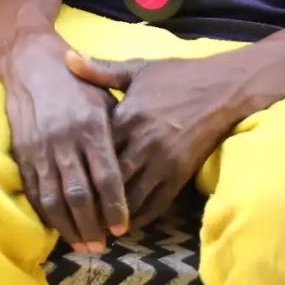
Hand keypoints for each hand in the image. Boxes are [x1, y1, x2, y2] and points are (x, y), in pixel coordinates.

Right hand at [1, 36, 129, 252]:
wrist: (31, 62)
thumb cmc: (76, 82)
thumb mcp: (104, 97)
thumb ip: (118, 131)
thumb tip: (135, 168)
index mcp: (91, 125)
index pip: (106, 176)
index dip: (114, 207)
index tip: (122, 228)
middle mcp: (66, 139)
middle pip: (80, 194)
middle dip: (92, 226)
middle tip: (103, 246)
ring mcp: (41, 148)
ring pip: (54, 198)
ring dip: (69, 227)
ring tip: (83, 245)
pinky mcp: (23, 152)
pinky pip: (34, 190)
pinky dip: (46, 212)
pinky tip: (58, 226)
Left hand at [64, 51, 253, 231]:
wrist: (223, 88)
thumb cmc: (177, 76)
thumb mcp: (138, 69)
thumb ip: (100, 70)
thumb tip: (67, 58)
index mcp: (129, 116)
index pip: (95, 150)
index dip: (77, 168)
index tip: (60, 180)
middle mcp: (144, 143)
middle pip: (110, 181)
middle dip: (91, 200)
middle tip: (71, 214)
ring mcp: (164, 162)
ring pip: (132, 198)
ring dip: (112, 215)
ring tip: (93, 226)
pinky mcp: (181, 175)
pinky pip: (157, 204)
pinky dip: (139, 217)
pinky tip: (125, 224)